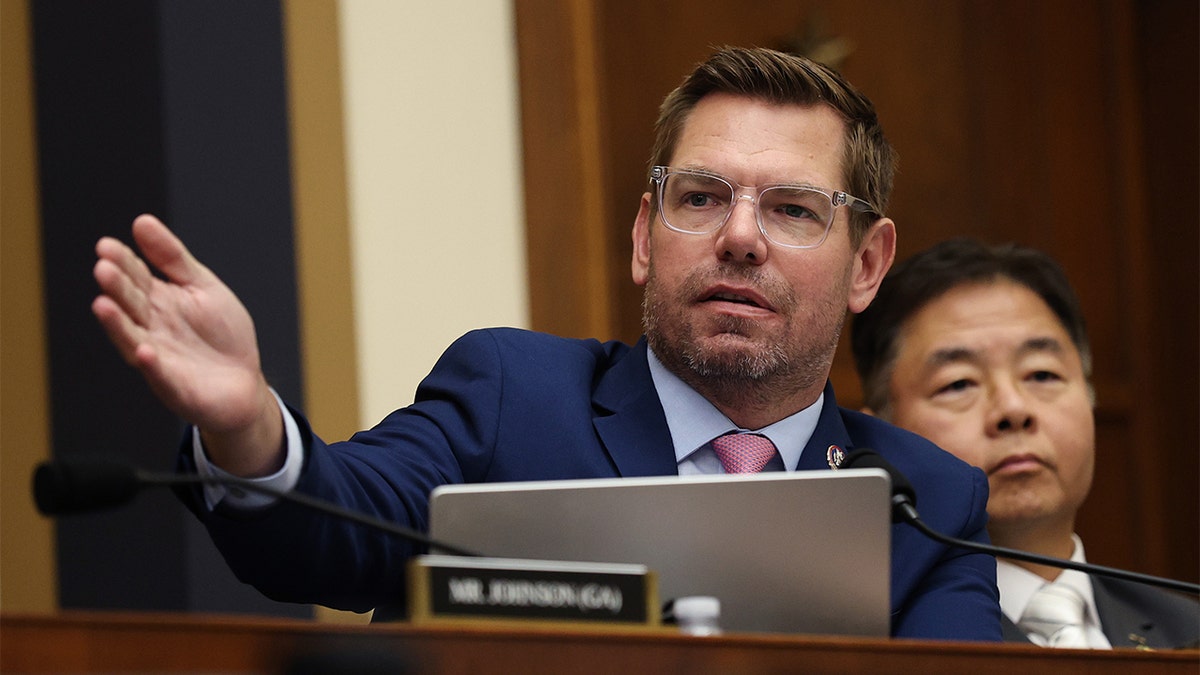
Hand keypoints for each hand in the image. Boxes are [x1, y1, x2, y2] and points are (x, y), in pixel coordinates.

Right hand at [92, 214, 282, 475]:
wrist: (245, 383)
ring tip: (103, 305)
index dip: (122, 262)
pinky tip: (145, 351)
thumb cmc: (222, 334)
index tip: (106, 245)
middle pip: (131, 304)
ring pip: (132, 338)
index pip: (136, 277)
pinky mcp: (174, 386)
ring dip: (117, 324)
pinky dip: (151, 364)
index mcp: (159, 301)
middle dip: (117, 288)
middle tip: (103, 268)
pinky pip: (160, 375)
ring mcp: (159, 357)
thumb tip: (141, 221)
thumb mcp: (202, 286)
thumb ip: (173, 258)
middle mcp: (152, 327)